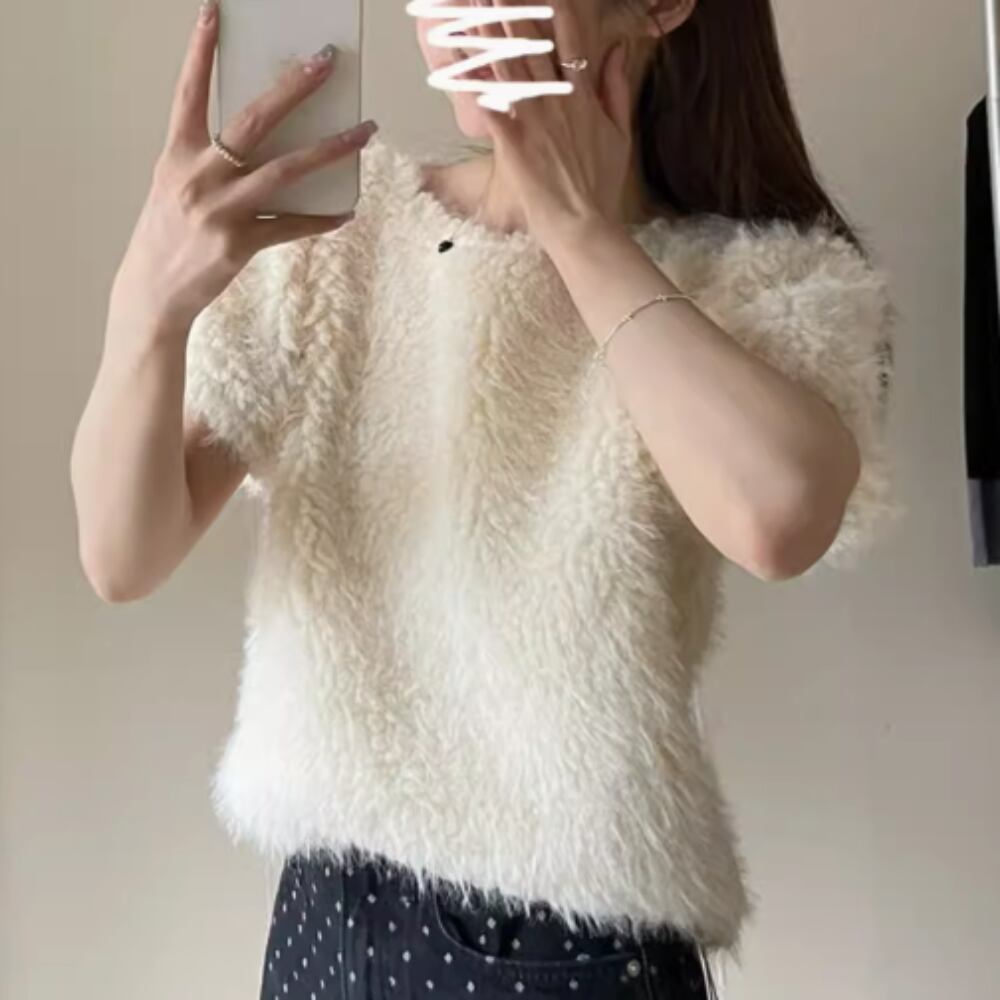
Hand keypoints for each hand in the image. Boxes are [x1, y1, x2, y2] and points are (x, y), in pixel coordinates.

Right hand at [115, 0, 377, 331]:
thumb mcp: (177, 187)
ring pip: (285, 171)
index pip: (190, 92)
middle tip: (325, 61)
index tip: (215, 11)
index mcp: (177, 155)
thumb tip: (266, 142)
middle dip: (293, 87)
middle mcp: (198, 176)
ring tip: (364, 132)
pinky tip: (345, 211)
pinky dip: (321, 219)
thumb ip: (211, 161)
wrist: (153, 292)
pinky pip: (291, 227)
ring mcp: (220, 211)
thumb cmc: (168, 235)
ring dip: (331, 149)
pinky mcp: (239, 245)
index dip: (201, 51)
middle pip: (253, 121)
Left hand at [473, 0, 632, 245]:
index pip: (570, 40)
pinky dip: (470, 81)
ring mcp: (533, 118)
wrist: (582, 224)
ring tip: (473, 6)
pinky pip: (487, 102)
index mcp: (584, 96)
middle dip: (511, 10)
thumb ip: (617, 88)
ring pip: (506, 65)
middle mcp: (557, 100)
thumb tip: (617, 48)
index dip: (555, 9)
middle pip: (531, 44)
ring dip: (487, 33)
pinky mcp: (511, 140)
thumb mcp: (620, 134)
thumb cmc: (600, 185)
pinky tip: (453, 60)